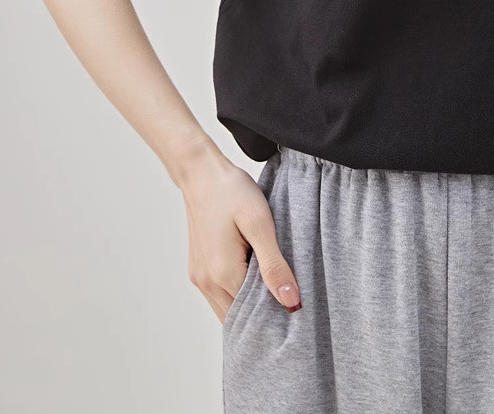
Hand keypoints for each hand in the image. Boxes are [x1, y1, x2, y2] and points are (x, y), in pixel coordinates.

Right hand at [179, 155, 302, 325]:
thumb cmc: (231, 192)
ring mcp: (199, 277)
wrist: (201, 173)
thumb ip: (274, 265)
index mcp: (222, 274)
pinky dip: (236, 296)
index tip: (296, 313)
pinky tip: (254, 281)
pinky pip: (219, 296)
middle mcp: (206, 282)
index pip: (252, 316)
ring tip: (273, 294)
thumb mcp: (260, 224)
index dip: (275, 317)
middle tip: (288, 309)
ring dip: (248, 309)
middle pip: (236, 320)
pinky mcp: (197, 269)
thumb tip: (291, 301)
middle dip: (261, 319)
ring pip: (226, 310)